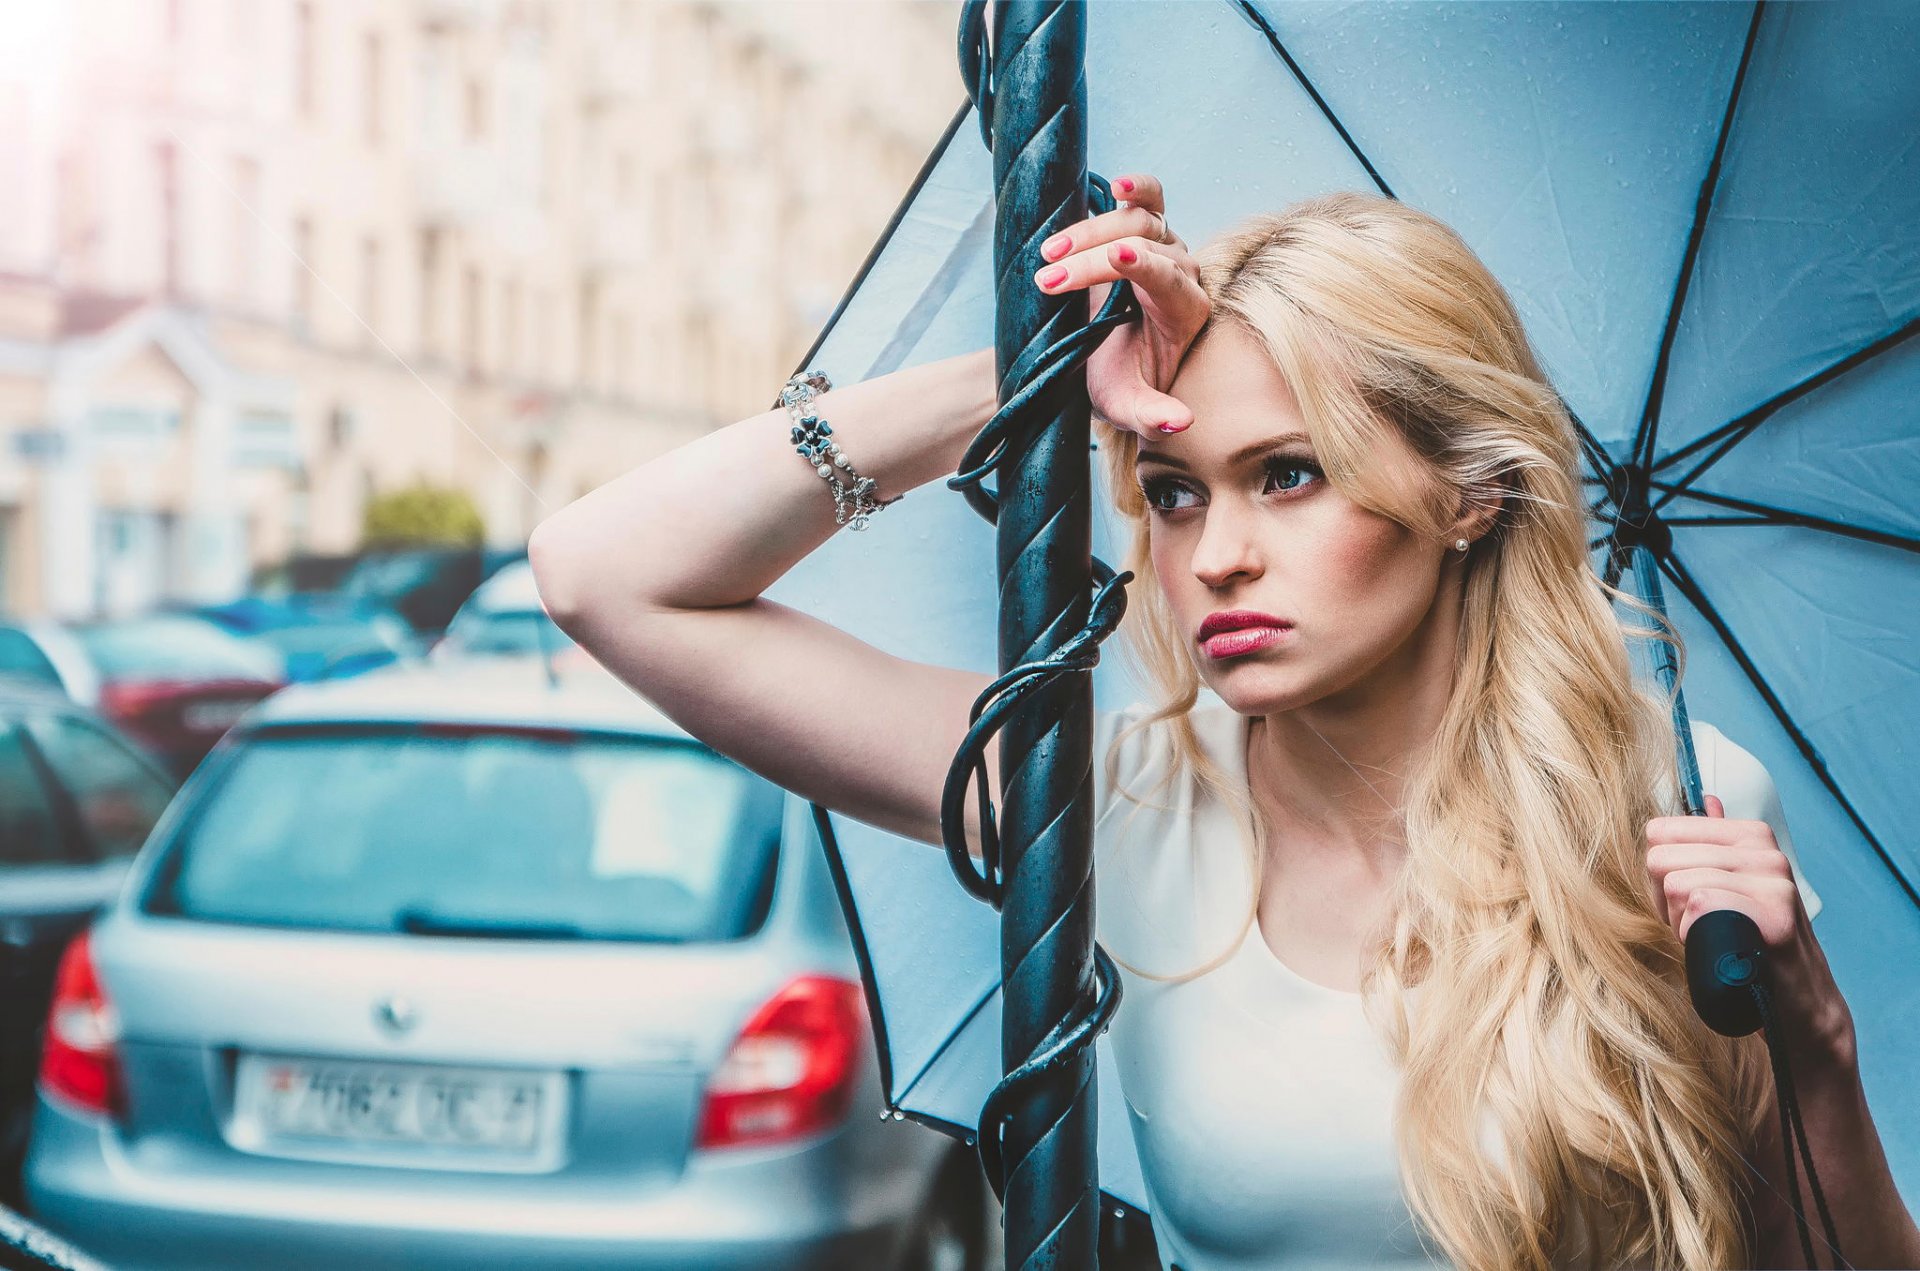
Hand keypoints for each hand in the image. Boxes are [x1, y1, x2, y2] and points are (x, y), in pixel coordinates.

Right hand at [1031, 172, 1210, 437]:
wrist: (1107, 359)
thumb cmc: (1120, 382)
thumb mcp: (1128, 406)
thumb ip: (1152, 416)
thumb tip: (1182, 422)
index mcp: (1184, 313)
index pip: (1169, 280)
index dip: (1146, 266)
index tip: (1117, 257)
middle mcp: (1181, 273)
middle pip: (1144, 246)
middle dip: (1090, 263)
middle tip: (1046, 282)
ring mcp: (1164, 246)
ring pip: (1137, 218)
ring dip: (1088, 231)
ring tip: (1048, 254)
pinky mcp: (1143, 229)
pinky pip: (1146, 198)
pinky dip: (1134, 187)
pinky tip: (1116, 185)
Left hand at [1646, 795, 1854, 1068]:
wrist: (1799, 1005)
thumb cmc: (1749, 944)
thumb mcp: (1731, 887)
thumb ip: (1715, 844)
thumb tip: (1705, 797)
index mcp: (1750, 835)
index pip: (1659, 830)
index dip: (1658, 874)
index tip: (1682, 900)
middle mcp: (1764, 851)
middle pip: (1660, 859)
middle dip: (1664, 901)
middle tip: (1695, 926)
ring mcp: (1773, 881)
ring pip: (1678, 884)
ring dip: (1681, 923)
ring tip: (1712, 938)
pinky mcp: (1774, 915)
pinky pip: (1701, 904)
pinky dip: (1697, 934)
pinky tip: (1720, 949)